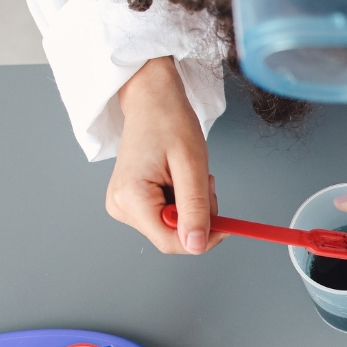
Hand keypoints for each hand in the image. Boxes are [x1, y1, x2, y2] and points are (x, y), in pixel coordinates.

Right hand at [105, 57, 225, 253]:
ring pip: (172, 227)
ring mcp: (124, 205)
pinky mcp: (132, 202)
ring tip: (191, 176)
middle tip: (205, 184)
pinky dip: (183, 201)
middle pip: (172, 236)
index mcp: (130, 199)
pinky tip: (180, 179)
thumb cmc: (169, 122)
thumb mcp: (192, 166)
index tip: (226, 224)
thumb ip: (195, 208)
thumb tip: (196, 246)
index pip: (171, 242)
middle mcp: (121, 207)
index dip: (203, 238)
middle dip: (198, 217)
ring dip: (192, 207)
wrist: (152, 100)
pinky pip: (167, 215)